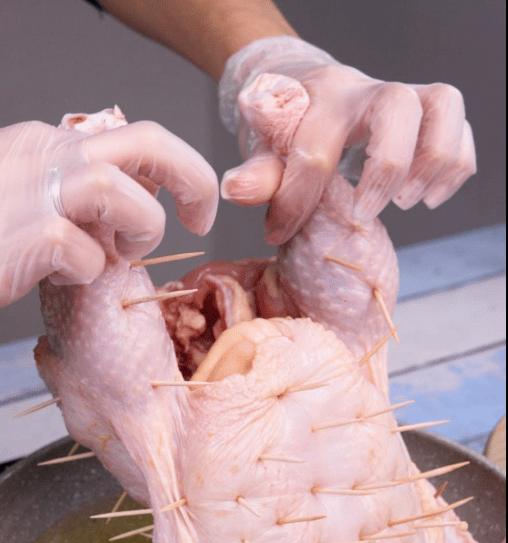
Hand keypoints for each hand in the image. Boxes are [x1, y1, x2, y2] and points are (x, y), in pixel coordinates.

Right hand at [0, 113, 217, 306]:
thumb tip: (141, 199)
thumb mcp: (35, 198)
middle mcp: (42, 158)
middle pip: (143, 142)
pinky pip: (80, 248)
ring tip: (122, 256)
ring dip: (138, 227)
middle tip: (198, 220)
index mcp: (48, 146)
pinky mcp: (23, 237)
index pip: (133, 137)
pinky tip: (71, 279)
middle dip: (190, 177)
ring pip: (114, 186)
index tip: (191, 210)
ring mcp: (29, 195)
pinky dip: (89, 269)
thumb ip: (83, 193)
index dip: (178, 169)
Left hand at [219, 37, 475, 244]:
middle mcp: (366, 90)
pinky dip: (456, 165)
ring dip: (432, 162)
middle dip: (386, 169)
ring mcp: (404, 97)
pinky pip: (461, 127)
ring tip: (406, 202)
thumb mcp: (265, 150)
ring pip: (443, 106)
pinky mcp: (430, 112)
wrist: (311, 91)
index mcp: (320, 99)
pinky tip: (430, 196)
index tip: (280, 233)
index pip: (314, 149)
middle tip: (367, 212)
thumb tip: (237, 191)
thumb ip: (259, 172)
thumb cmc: (289, 128)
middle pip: (397, 106)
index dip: (296, 202)